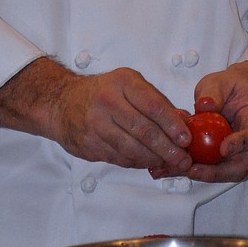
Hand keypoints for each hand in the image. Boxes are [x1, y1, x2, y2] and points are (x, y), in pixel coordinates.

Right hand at [0, 58, 192, 172]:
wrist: (61, 102)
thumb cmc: (102, 92)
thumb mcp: (129, 84)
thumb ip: (156, 101)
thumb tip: (184, 121)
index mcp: (123, 82)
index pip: (154, 105)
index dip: (172, 125)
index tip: (186, 139)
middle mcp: (108, 101)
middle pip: (144, 130)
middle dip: (168, 149)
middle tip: (183, 160)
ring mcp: (95, 124)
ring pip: (132, 148)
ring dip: (154, 159)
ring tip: (169, 164)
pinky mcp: (88, 143)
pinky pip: (119, 157)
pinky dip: (137, 162)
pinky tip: (148, 163)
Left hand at [150, 60, 247, 183]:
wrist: (232, 93)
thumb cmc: (229, 86)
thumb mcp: (221, 82)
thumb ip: (214, 93)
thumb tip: (205, 106)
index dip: (241, 145)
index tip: (224, 149)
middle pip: (241, 165)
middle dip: (217, 172)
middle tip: (194, 170)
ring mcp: (236, 153)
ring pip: (224, 172)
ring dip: (201, 175)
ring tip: (177, 171)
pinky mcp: (220, 157)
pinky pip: (209, 168)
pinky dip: (190, 170)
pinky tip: (169, 169)